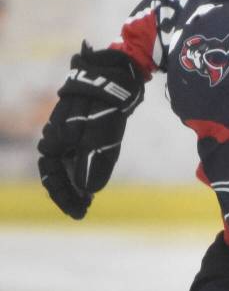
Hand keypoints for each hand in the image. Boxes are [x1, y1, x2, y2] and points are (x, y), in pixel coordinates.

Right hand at [37, 43, 144, 218]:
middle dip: (67, 193)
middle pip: (56, 171)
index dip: (63, 195)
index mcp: (55, 139)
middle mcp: (58, 136)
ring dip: (74, 184)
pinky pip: (76, 155)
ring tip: (86, 202)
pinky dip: (82, 171)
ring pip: (65, 164)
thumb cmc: (104, 106)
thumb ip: (92, 162)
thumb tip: (87, 190)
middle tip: (81, 211)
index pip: (51, 174)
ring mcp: (69, 133)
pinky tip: (92, 182)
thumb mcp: (100, 136)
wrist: (114, 77)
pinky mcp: (81, 129)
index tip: (78, 213)